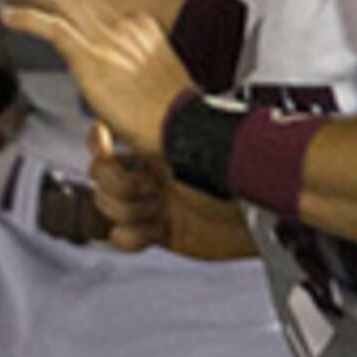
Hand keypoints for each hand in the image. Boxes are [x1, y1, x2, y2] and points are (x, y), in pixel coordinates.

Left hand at [0, 0, 192, 151]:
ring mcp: (106, 37)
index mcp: (140, 24)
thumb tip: (113, 85)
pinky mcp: (90, 56)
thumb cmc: (172, 115)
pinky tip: (6, 15)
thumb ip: (131, 70)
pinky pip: (51, 27)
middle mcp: (123, 22)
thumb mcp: (154, 79)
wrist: (183, 125)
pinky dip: (26, 18)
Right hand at [89, 123, 251, 258]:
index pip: (108, 140)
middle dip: (120, 187)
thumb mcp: (191, 148)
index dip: (99, 142)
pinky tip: (154, 231)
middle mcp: (148, 172)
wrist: (257, 215)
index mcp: (155, 145)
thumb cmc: (233, 176)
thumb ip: (156, 132)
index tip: (105, 139)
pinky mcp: (158, 232)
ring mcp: (150, 203)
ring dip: (132, 212)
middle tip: (151, 189)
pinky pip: (122, 236)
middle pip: (101, 178)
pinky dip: (133, 236)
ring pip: (109, 208)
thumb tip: (124, 120)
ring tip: (159, 211)